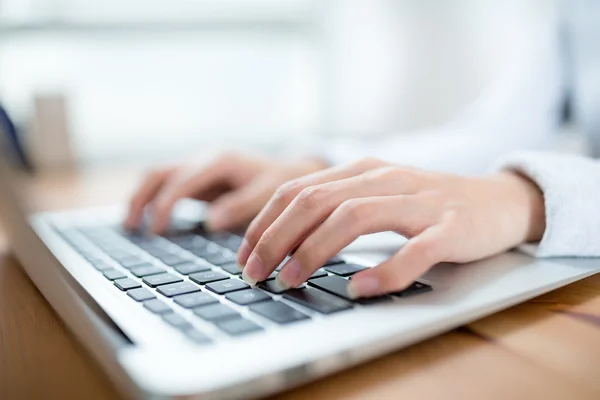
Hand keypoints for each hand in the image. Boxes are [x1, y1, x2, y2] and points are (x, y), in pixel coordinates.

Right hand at [124, 152, 327, 232]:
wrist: (293, 172)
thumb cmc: (282, 183)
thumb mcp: (268, 193)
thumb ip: (240, 206)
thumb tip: (210, 222)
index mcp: (220, 161)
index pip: (181, 180)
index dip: (165, 204)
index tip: (156, 231)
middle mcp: (205, 160)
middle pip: (160, 173)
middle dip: (142, 198)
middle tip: (131, 227)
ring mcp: (200, 168)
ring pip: (159, 177)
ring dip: (142, 197)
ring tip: (130, 225)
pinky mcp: (199, 179)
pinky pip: (168, 186)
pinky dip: (154, 200)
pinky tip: (148, 221)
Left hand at [237, 157, 545, 297]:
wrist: (498, 199)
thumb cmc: (427, 204)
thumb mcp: (376, 195)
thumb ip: (336, 207)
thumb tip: (281, 241)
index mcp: (361, 170)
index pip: (297, 190)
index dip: (264, 223)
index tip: (244, 256)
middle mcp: (384, 179)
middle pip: (316, 201)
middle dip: (276, 238)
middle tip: (256, 273)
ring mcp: (419, 202)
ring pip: (355, 217)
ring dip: (315, 251)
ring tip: (292, 279)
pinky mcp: (450, 228)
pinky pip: (415, 250)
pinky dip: (385, 270)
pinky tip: (360, 289)